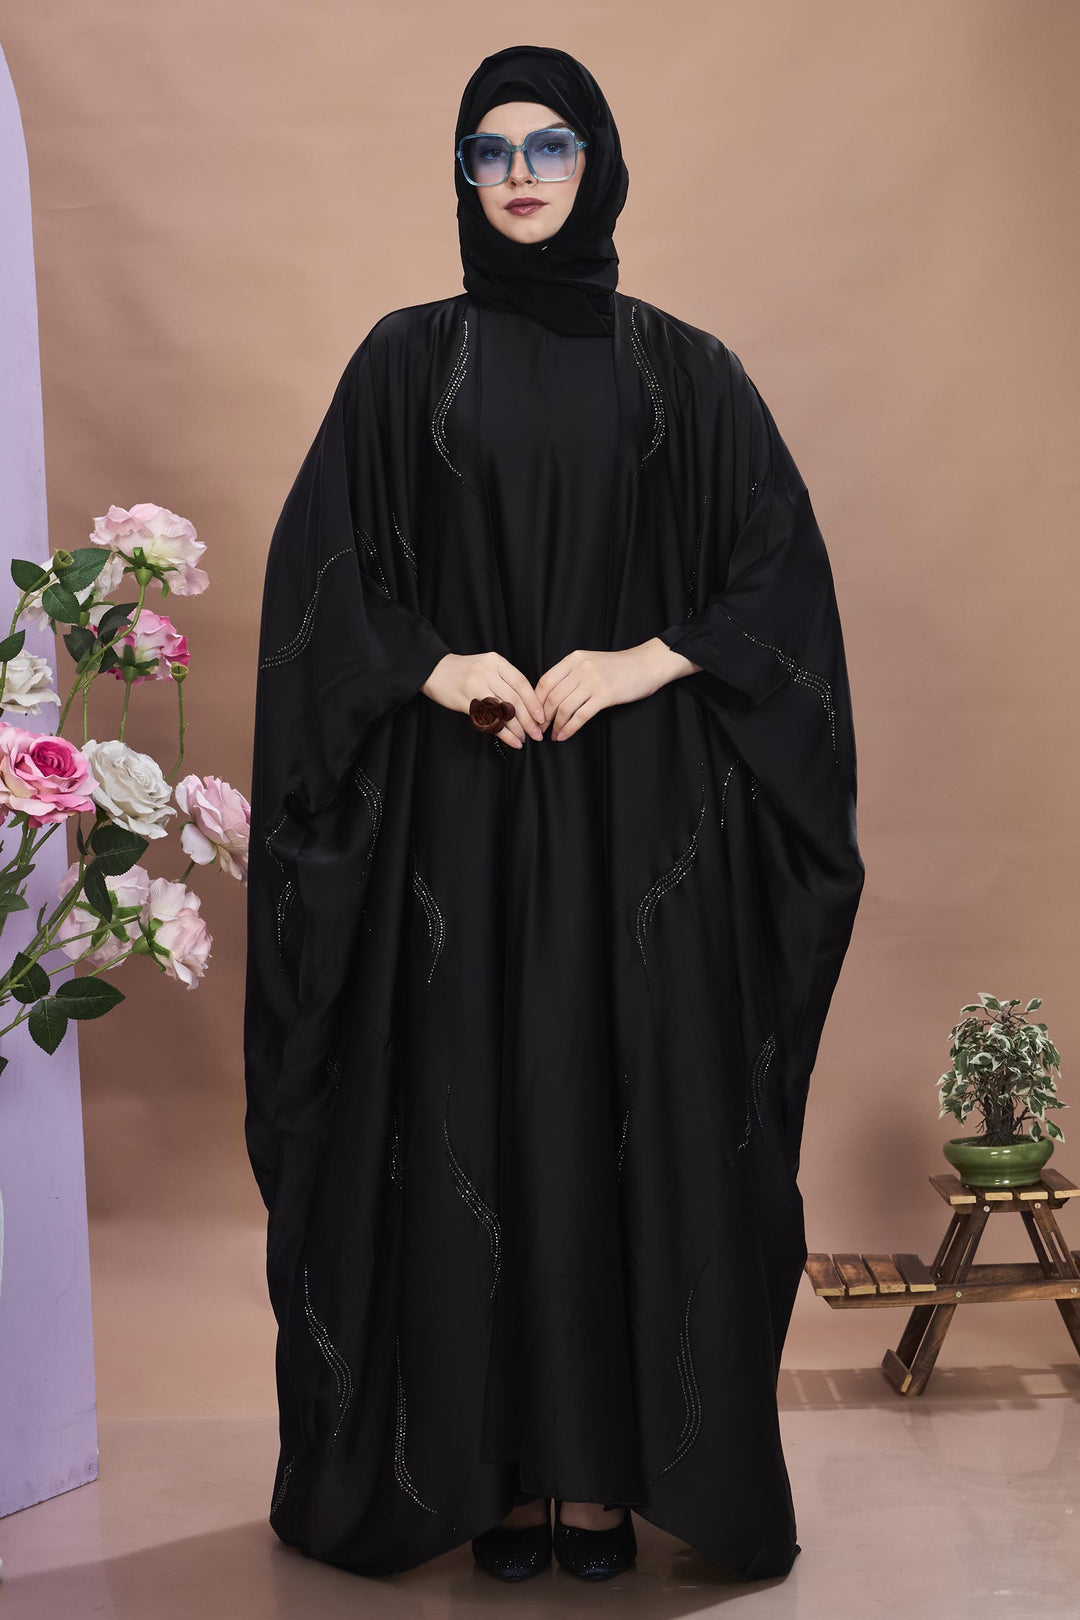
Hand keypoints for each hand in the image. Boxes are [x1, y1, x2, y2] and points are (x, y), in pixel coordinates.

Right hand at [421, 651, 545, 748]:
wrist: (433, 670)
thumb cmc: (464, 671)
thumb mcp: (487, 666)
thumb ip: (506, 680)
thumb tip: (529, 706)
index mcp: (496, 662)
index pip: (521, 683)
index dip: (534, 702)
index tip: (541, 717)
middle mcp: (487, 672)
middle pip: (514, 699)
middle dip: (528, 719)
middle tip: (537, 734)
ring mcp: (475, 686)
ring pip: (502, 711)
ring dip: (517, 728)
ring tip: (525, 739)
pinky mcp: (465, 701)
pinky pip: (488, 719)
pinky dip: (502, 732)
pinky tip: (511, 740)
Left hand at [536, 637, 698, 740]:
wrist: (648, 664)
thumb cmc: (620, 667)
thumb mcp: (591, 662)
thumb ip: (572, 674)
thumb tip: (550, 696)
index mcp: (573, 659)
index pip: (545, 681)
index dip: (535, 701)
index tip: (533, 715)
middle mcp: (580, 668)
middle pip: (552, 697)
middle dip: (542, 717)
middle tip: (538, 730)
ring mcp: (593, 682)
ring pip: (564, 708)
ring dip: (555, 726)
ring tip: (552, 735)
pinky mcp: (605, 696)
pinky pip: (580, 716)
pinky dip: (569, 729)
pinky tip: (564, 736)